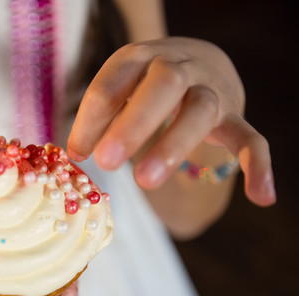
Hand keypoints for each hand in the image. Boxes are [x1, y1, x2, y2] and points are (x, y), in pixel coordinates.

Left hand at [67, 37, 275, 206]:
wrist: (197, 62)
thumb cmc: (144, 83)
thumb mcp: (119, 89)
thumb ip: (98, 118)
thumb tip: (75, 154)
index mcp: (140, 57)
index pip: (113, 83)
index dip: (91, 119)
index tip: (77, 153)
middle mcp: (179, 67)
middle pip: (164, 85)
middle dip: (134, 123)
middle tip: (105, 162)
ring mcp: (211, 90)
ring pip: (201, 111)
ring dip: (174, 146)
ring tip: (144, 182)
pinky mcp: (234, 117)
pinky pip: (252, 139)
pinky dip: (258, 166)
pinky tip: (261, 197)